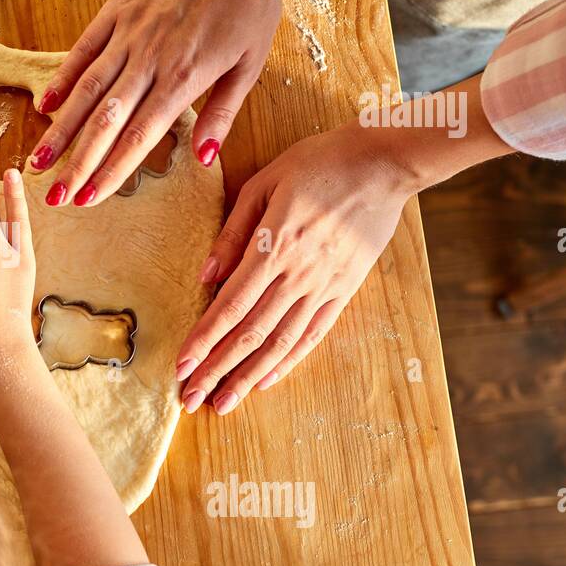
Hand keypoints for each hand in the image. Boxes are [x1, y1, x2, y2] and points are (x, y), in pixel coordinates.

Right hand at [27, 0, 280, 206]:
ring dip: (60, 131)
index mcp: (183, 79)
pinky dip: (63, 79)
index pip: (138, 138)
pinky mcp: (117, 10)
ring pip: (85, 91)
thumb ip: (222, 114)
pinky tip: (46, 107)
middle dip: (76, 165)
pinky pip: (83, 49)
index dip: (110, 172)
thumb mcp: (249, 65)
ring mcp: (128, 34)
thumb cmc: (249, 5)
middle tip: (54, 198)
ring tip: (37, 162)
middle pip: (104, 123)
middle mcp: (149, 60)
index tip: (88, 200)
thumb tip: (205, 159)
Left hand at [175, 125, 413, 414]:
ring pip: (280, 342)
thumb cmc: (318, 163)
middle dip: (217, 370)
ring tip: (223, 404)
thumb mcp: (263, 183)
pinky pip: (313, 334)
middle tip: (191, 399)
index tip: (181, 366)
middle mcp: (298, 274)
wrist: (384, 162)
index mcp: (273, 246)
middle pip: (250, 333)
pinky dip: (288, 360)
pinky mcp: (346, 289)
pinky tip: (266, 380)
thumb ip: (232, 233)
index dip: (202, 340)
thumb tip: (205, 276)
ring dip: (248, 376)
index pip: (229, 306)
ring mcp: (325, 286)